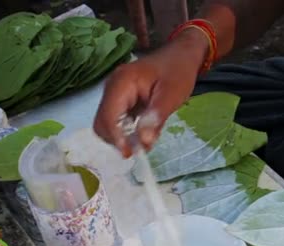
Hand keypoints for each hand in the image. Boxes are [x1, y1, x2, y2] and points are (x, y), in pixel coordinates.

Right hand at [93, 29, 208, 156]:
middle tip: (140, 149)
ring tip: (145, 140)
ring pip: (107, 124)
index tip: (130, 153)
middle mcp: (112, 87)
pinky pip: (116, 121)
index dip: (116, 138)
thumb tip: (143, 142)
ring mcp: (114, 93)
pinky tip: (144, 132)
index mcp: (122, 82)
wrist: (181, 56)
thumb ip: (156, 118)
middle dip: (118, 139)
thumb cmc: (178, 72)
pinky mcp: (120, 100)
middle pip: (102, 122)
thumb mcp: (172, 96)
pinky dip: (126, 131)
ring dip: (122, 137)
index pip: (108, 116)